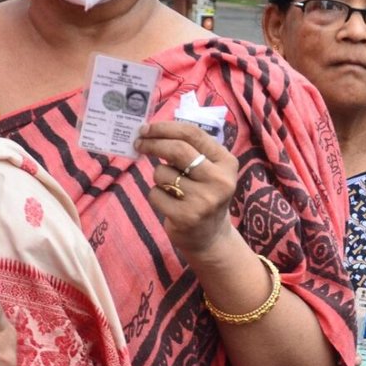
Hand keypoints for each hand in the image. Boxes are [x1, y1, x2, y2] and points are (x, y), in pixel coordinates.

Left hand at [136, 121, 242, 257]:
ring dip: (158, 176)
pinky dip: (155, 195)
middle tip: (139, 143)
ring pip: (162, 172)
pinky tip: (169, 204)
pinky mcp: (186, 217)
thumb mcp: (209, 170)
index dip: (165, 128)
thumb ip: (191, 150)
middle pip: (178, 150)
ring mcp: (204, 200)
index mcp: (226, 162)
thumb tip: (152, 131)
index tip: (146, 128)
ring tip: (170, 188)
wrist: (211, 237)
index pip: (193, 134)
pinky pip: (155, 194)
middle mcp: (219, 180)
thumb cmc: (205, 195)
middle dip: (153, 143)